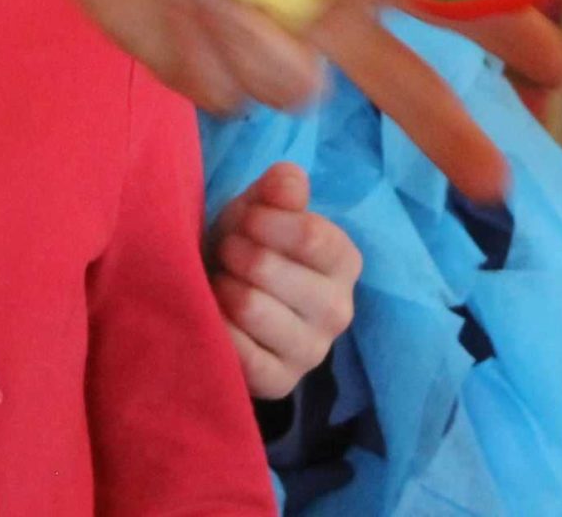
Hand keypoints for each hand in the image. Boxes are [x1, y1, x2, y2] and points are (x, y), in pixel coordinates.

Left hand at [21, 0, 561, 202]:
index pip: (447, 0)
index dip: (505, 32)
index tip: (558, 69)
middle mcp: (323, 14)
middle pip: (405, 87)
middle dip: (447, 129)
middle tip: (495, 182)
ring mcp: (269, 50)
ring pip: (296, 85)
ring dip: (247, 28)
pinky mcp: (212, 80)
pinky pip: (231, 92)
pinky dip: (202, 44)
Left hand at [208, 164, 359, 399]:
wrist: (222, 294)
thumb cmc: (247, 244)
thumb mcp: (261, 208)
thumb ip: (279, 190)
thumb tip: (288, 179)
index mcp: (344, 261)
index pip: (311, 236)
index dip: (264, 222)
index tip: (244, 219)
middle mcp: (340, 310)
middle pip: (271, 270)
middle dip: (235, 252)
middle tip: (228, 253)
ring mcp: (313, 351)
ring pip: (251, 308)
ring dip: (223, 287)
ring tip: (222, 282)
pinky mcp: (281, 382)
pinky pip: (240, 353)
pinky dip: (218, 327)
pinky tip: (217, 315)